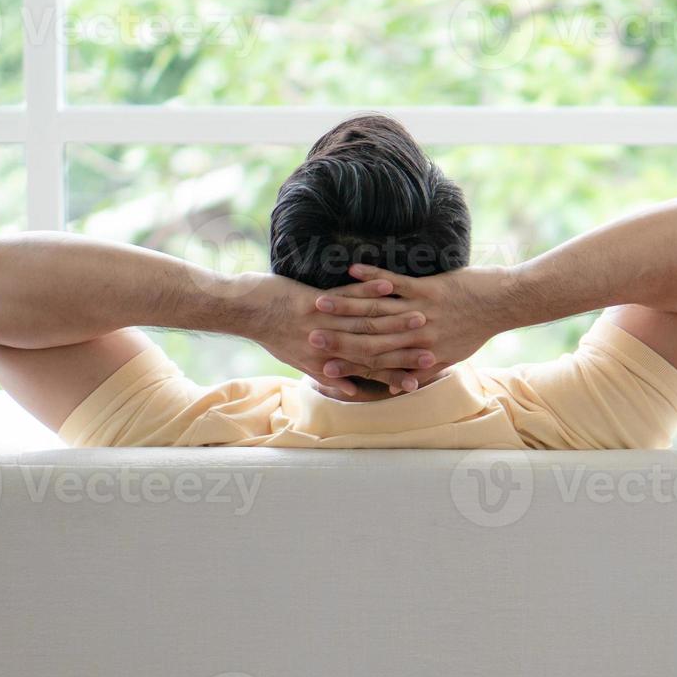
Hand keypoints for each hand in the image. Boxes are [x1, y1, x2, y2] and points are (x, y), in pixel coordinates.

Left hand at [238, 273, 433, 396]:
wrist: (243, 311)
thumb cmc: (272, 334)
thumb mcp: (300, 360)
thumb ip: (328, 374)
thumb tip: (352, 390)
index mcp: (326, 362)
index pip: (368, 373)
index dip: (396, 376)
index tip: (420, 380)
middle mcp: (326, 346)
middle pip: (374, 350)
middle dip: (406, 350)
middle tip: (433, 351)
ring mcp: (321, 322)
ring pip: (364, 322)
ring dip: (395, 318)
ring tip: (423, 316)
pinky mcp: (314, 300)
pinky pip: (346, 295)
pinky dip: (368, 289)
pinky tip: (388, 286)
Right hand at [304, 262, 517, 383]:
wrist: (503, 304)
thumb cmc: (477, 328)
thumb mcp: (453, 355)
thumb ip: (426, 369)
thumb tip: (403, 384)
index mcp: (421, 355)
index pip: (377, 364)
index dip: (349, 367)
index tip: (321, 368)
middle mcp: (417, 339)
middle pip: (370, 340)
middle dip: (337, 338)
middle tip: (307, 336)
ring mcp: (422, 313)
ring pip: (377, 312)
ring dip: (346, 307)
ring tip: (317, 304)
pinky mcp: (429, 290)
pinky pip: (395, 284)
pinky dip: (373, 277)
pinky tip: (351, 270)